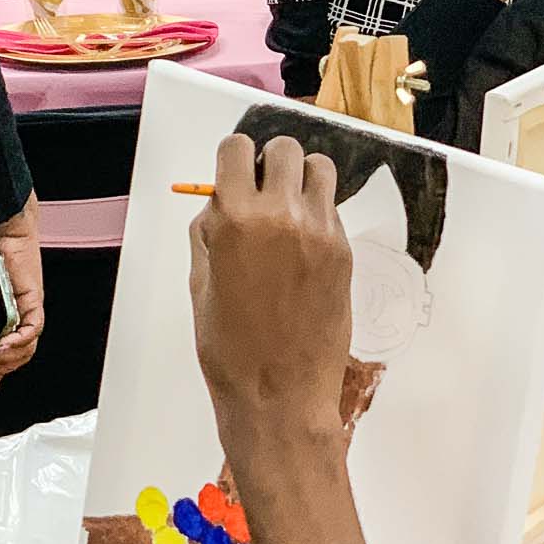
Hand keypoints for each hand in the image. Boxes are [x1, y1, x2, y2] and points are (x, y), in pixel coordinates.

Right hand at [188, 135, 350, 470]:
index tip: (232, 171)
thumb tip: (220, 203)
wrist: (279, 393)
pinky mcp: (343, 252)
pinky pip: (331, 208)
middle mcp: (281, 216)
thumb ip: (209, 232)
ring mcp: (319, 232)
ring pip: (319, 168)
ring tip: (287, 207)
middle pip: (283, 149)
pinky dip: (316, 211)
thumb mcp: (200, 282)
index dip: (232, 159)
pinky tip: (301, 243)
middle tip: (260, 188)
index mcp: (235, 219)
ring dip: (300, 177)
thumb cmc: (230, 348)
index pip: (237, 150)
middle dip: (268, 162)